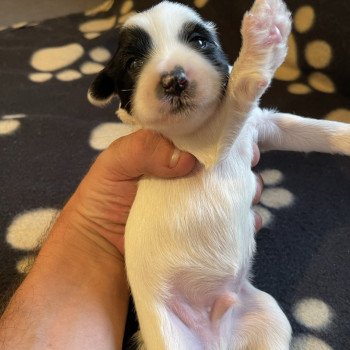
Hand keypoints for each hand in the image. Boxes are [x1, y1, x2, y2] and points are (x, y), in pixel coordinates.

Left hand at [63, 130, 262, 257]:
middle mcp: (186, 175)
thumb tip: (188, 159)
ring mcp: (194, 203)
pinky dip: (244, 221)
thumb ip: (144, 149)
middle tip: (250, 164)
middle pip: (221, 163)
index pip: (201, 135)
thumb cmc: (103, 199)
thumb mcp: (115, 163)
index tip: (239, 137)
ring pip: (229, 191)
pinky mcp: (199, 228)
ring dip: (244, 190)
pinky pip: (227, 222)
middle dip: (240, 162)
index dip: (222, 133)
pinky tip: (250, 221)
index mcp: (168, 153)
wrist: (100, 250)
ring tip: (248, 194)